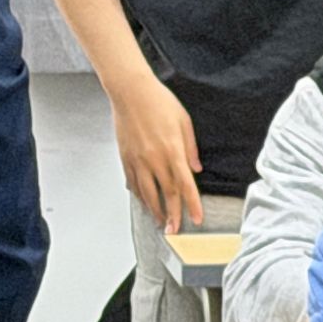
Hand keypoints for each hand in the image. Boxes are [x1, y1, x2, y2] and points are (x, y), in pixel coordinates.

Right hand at [109, 71, 203, 231]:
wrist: (130, 91)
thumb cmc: (158, 101)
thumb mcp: (184, 120)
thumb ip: (191, 148)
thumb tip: (196, 169)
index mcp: (172, 150)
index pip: (185, 184)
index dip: (192, 204)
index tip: (197, 219)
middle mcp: (155, 159)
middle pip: (166, 194)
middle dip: (172, 215)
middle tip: (175, 231)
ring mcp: (138, 160)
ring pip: (147, 192)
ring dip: (155, 210)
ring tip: (160, 222)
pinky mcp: (126, 157)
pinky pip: (133, 182)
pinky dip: (139, 195)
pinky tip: (144, 202)